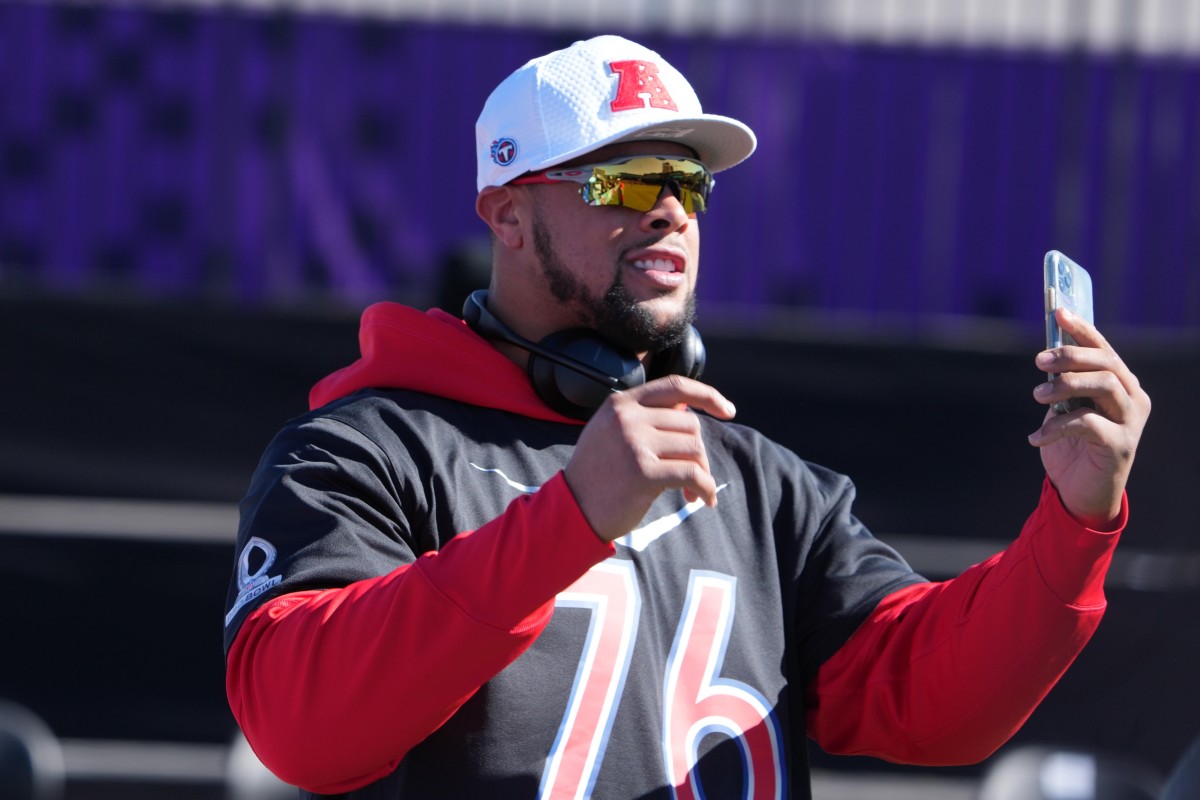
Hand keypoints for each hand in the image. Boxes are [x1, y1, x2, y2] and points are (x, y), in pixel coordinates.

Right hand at [563, 375, 736, 542]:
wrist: (572, 511)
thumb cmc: (597, 475)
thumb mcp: (610, 432)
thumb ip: (643, 416)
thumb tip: (688, 409)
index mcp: (620, 403)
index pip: (674, 386)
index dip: (707, 395)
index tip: (728, 409)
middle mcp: (627, 417)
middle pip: (690, 423)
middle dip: (698, 452)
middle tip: (693, 477)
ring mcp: (634, 443)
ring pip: (694, 447)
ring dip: (701, 472)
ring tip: (691, 491)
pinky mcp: (643, 472)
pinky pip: (693, 474)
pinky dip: (705, 488)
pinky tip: (703, 499)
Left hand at [1029, 307, 1150, 527]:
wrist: (1079, 493)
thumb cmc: (1071, 446)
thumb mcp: (1064, 409)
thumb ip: (1062, 384)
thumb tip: (1047, 355)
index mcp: (1121, 385)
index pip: (1104, 349)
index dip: (1082, 329)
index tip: (1058, 312)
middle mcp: (1133, 399)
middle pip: (1107, 363)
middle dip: (1071, 356)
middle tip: (1039, 361)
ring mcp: (1131, 422)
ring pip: (1105, 386)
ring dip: (1066, 385)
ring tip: (1037, 396)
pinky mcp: (1121, 446)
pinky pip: (1088, 424)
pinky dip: (1057, 426)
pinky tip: (1036, 438)